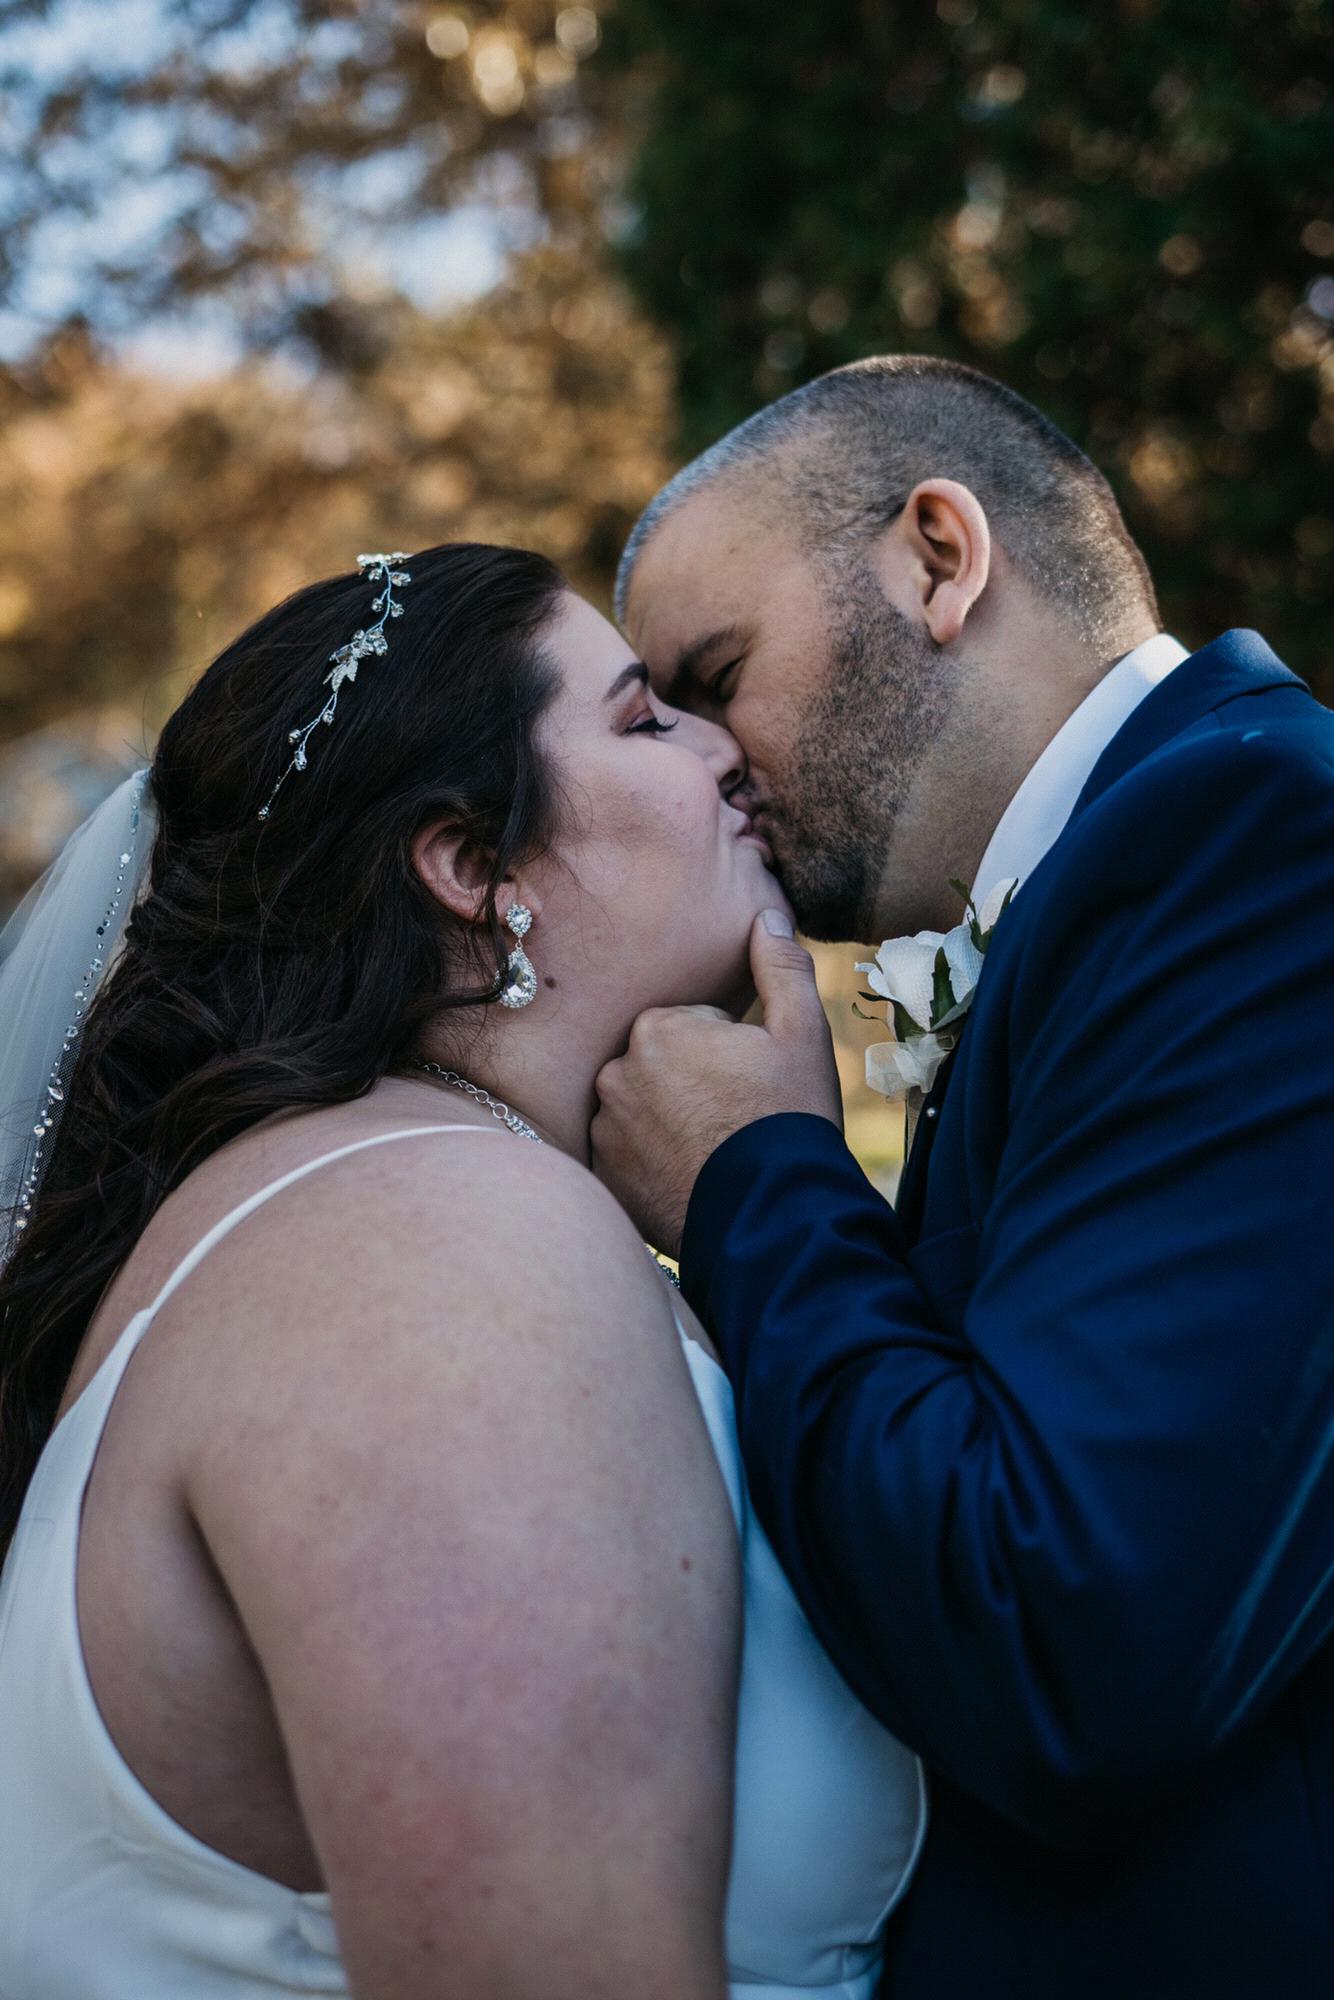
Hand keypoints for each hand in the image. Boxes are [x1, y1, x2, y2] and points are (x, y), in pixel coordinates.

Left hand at [592, 910, 842, 1257]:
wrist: (772, 1216)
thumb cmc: (790, 1118)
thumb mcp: (802, 1033)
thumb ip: (780, 966)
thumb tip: (766, 913)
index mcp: (658, 1028)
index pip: (688, 1025)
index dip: (726, 1051)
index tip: (750, 1081)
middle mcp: (615, 1073)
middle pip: (657, 1065)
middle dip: (690, 1082)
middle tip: (734, 1117)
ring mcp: (605, 1130)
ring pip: (638, 1109)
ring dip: (665, 1122)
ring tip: (712, 1151)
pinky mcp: (604, 1178)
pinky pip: (625, 1156)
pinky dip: (649, 1162)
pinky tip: (687, 1177)